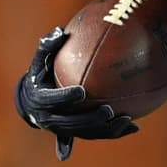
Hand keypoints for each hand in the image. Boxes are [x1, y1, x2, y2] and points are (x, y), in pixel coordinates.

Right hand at [15, 27, 137, 161]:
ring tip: (127, 119)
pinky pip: (96, 135)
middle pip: (72, 123)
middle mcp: (50, 119)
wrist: (31, 102)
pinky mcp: (77, 134)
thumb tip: (59, 31)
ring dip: (107, 129)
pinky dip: (115, 133)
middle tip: (108, 110)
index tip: (82, 91)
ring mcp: (63, 129)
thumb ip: (48, 46)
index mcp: (40, 100)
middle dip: (91, 119)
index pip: (53, 100)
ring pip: (86, 133)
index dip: (66, 97)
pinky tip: (134, 126)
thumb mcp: (40, 60)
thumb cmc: (39, 75)